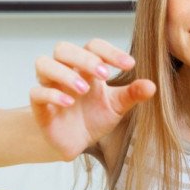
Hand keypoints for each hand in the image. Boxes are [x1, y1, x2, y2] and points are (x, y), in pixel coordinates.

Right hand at [30, 39, 155, 159]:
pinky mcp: (40, 107)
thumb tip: (152, 86)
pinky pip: (36, 93)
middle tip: (105, 74)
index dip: (110, 51)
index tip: (130, 64)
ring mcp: (50, 87)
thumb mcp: (117, 106)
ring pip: (44, 63)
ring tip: (83, 89)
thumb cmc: (93, 118)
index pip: (93, 46)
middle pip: (64, 49)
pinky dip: (51, 94)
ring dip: (64, 73)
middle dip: (84, 58)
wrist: (74, 143)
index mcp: (86, 68)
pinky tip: (68, 102)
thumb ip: (132, 95)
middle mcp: (65, 72)